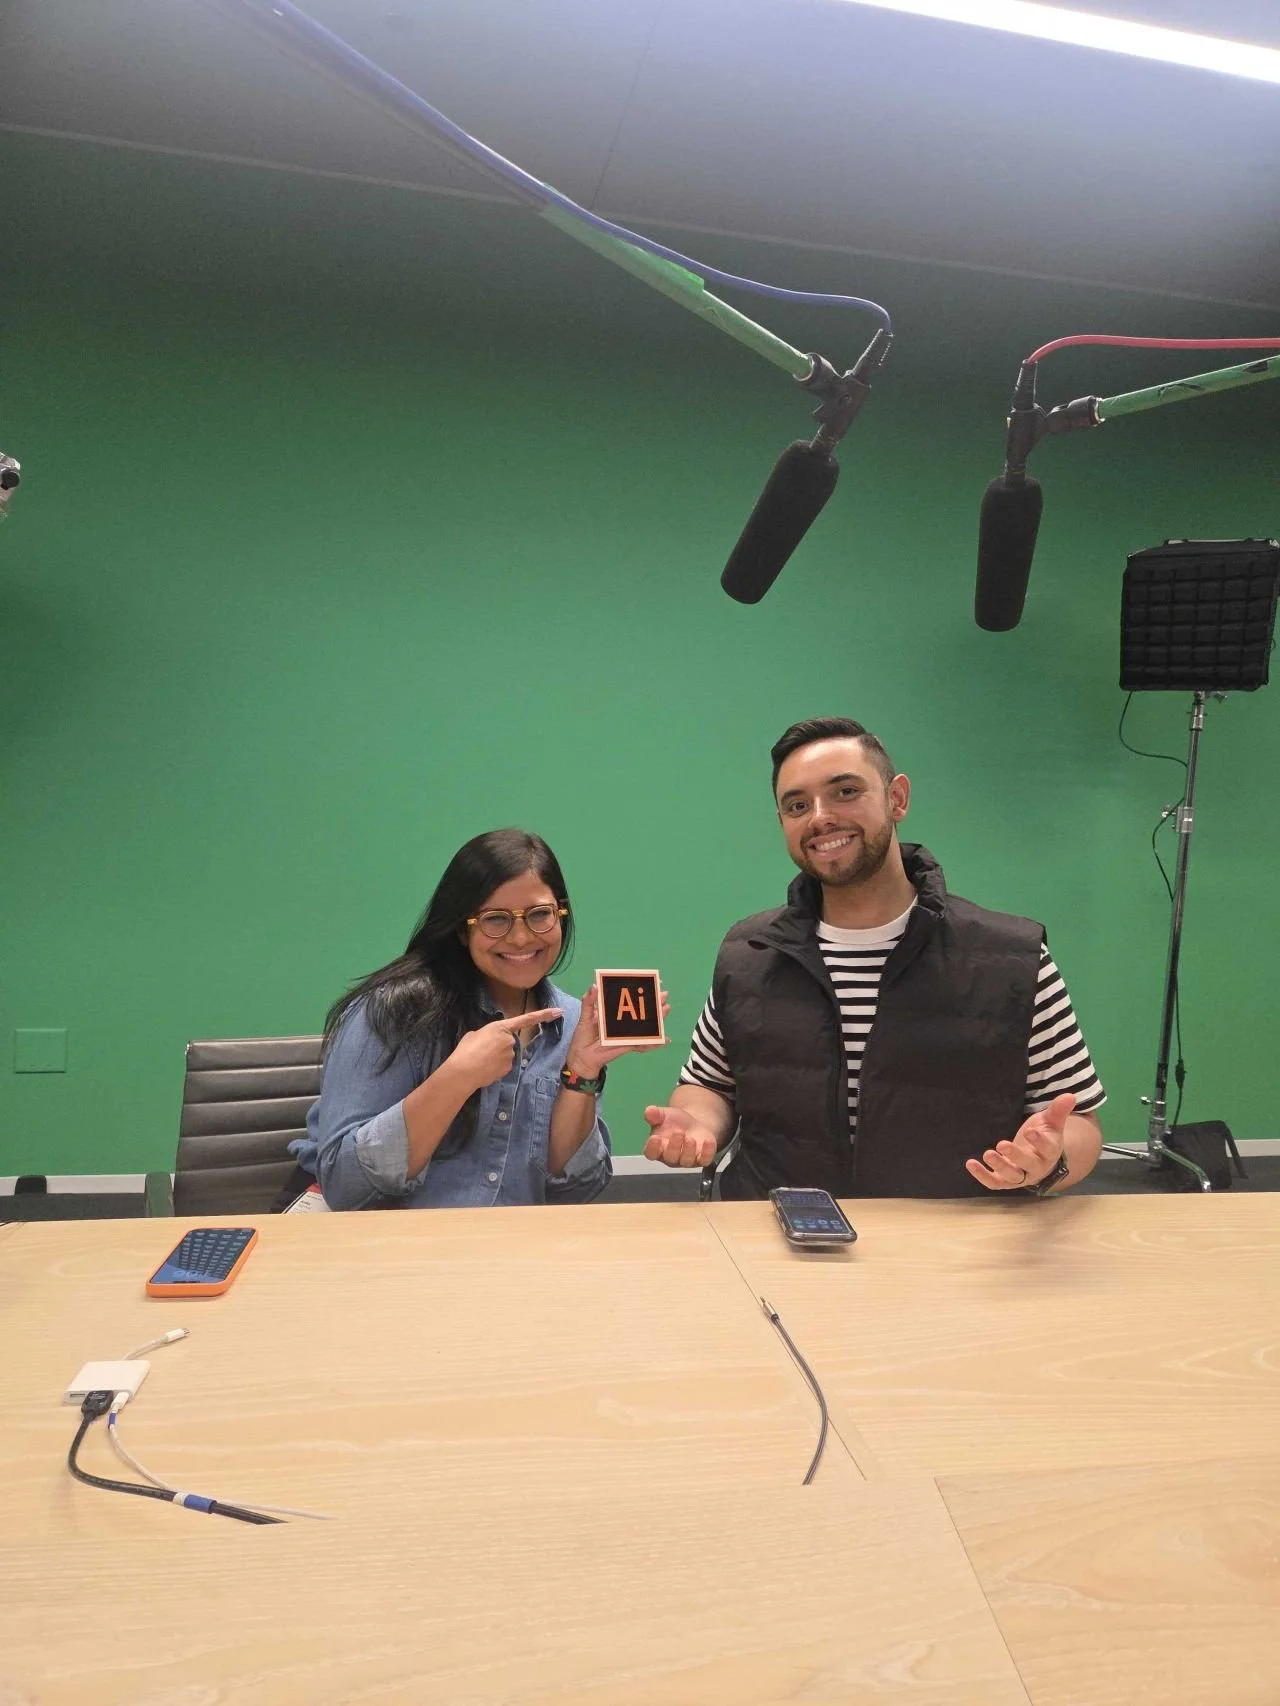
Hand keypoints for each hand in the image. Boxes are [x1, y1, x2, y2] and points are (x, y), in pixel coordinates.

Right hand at [448, 1009, 562, 1091]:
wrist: (464, 1071)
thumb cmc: (466, 1049)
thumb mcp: (475, 1034)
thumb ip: (489, 1034)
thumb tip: (492, 1041)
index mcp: (501, 1027)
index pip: (526, 1019)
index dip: (544, 1015)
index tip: (559, 1012)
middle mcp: (510, 1040)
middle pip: (509, 1042)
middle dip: (498, 1046)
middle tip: (482, 1051)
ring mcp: (511, 1055)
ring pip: (506, 1055)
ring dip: (496, 1057)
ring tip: (481, 1060)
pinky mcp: (509, 1068)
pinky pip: (504, 1065)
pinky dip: (496, 1067)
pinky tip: (484, 1068)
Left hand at [564, 984, 670, 1077]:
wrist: (582, 1057)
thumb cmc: (583, 1036)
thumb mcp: (585, 1016)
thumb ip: (589, 1001)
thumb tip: (594, 986)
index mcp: (614, 1011)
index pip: (629, 999)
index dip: (641, 991)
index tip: (652, 983)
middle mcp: (623, 1022)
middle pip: (642, 1011)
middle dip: (654, 1002)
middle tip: (664, 995)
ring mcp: (627, 1033)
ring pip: (646, 1025)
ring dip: (658, 1018)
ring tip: (666, 1010)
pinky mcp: (628, 1045)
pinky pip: (642, 1044)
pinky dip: (654, 1043)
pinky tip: (665, 1039)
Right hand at [642, 1104, 719, 1167]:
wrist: (694, 1123)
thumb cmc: (675, 1122)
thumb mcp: (664, 1114)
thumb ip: (655, 1114)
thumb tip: (649, 1111)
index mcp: (658, 1148)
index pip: (651, 1153)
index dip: (652, 1147)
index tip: (655, 1138)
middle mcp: (671, 1157)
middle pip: (670, 1158)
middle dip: (674, 1146)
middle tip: (678, 1132)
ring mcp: (687, 1160)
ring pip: (686, 1161)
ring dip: (688, 1151)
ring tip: (690, 1138)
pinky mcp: (702, 1159)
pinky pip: (704, 1160)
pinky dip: (707, 1152)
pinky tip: (708, 1141)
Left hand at [965, 1092, 1074, 1191]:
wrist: (1038, 1157)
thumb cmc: (1045, 1136)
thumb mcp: (1052, 1122)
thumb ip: (1058, 1111)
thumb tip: (1071, 1095)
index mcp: (1050, 1152)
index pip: (1048, 1149)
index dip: (1040, 1142)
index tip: (1030, 1131)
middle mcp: (1037, 1168)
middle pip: (1028, 1165)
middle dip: (1016, 1156)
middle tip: (1002, 1144)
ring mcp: (1021, 1176)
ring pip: (1012, 1177)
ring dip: (999, 1167)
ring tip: (988, 1154)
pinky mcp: (1005, 1181)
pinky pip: (995, 1182)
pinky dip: (982, 1176)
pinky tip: (970, 1163)